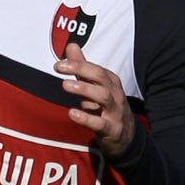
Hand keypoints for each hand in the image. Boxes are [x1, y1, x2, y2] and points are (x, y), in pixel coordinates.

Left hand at [56, 42, 135, 156]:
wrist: (125, 137)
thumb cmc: (106, 108)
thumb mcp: (95, 87)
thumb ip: (82, 69)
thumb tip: (71, 47)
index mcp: (110, 82)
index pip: (95, 69)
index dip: (78, 64)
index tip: (59, 64)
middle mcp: (114, 94)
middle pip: (100, 77)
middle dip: (81, 70)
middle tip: (60, 68)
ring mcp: (114, 112)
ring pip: (103, 97)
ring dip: (84, 89)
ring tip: (66, 85)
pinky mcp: (111, 129)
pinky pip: (100, 123)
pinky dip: (86, 118)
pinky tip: (72, 113)